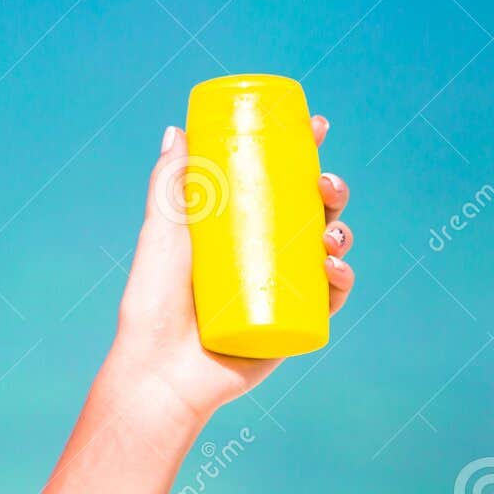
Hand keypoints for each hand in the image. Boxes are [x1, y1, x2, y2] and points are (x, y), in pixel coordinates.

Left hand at [107, 115, 354, 420]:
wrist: (159, 367)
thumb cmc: (152, 300)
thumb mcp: (161, 231)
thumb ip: (168, 183)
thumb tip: (176, 130)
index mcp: (236, 228)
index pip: (276, 183)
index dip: (303, 154)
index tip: (317, 127)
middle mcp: (262, 255)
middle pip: (309, 213)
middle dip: (330, 191)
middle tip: (325, 182)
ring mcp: (280, 289)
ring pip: (326, 251)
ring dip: (341, 232)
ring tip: (330, 233)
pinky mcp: (292, 326)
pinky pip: (329, 300)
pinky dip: (341, 280)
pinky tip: (334, 267)